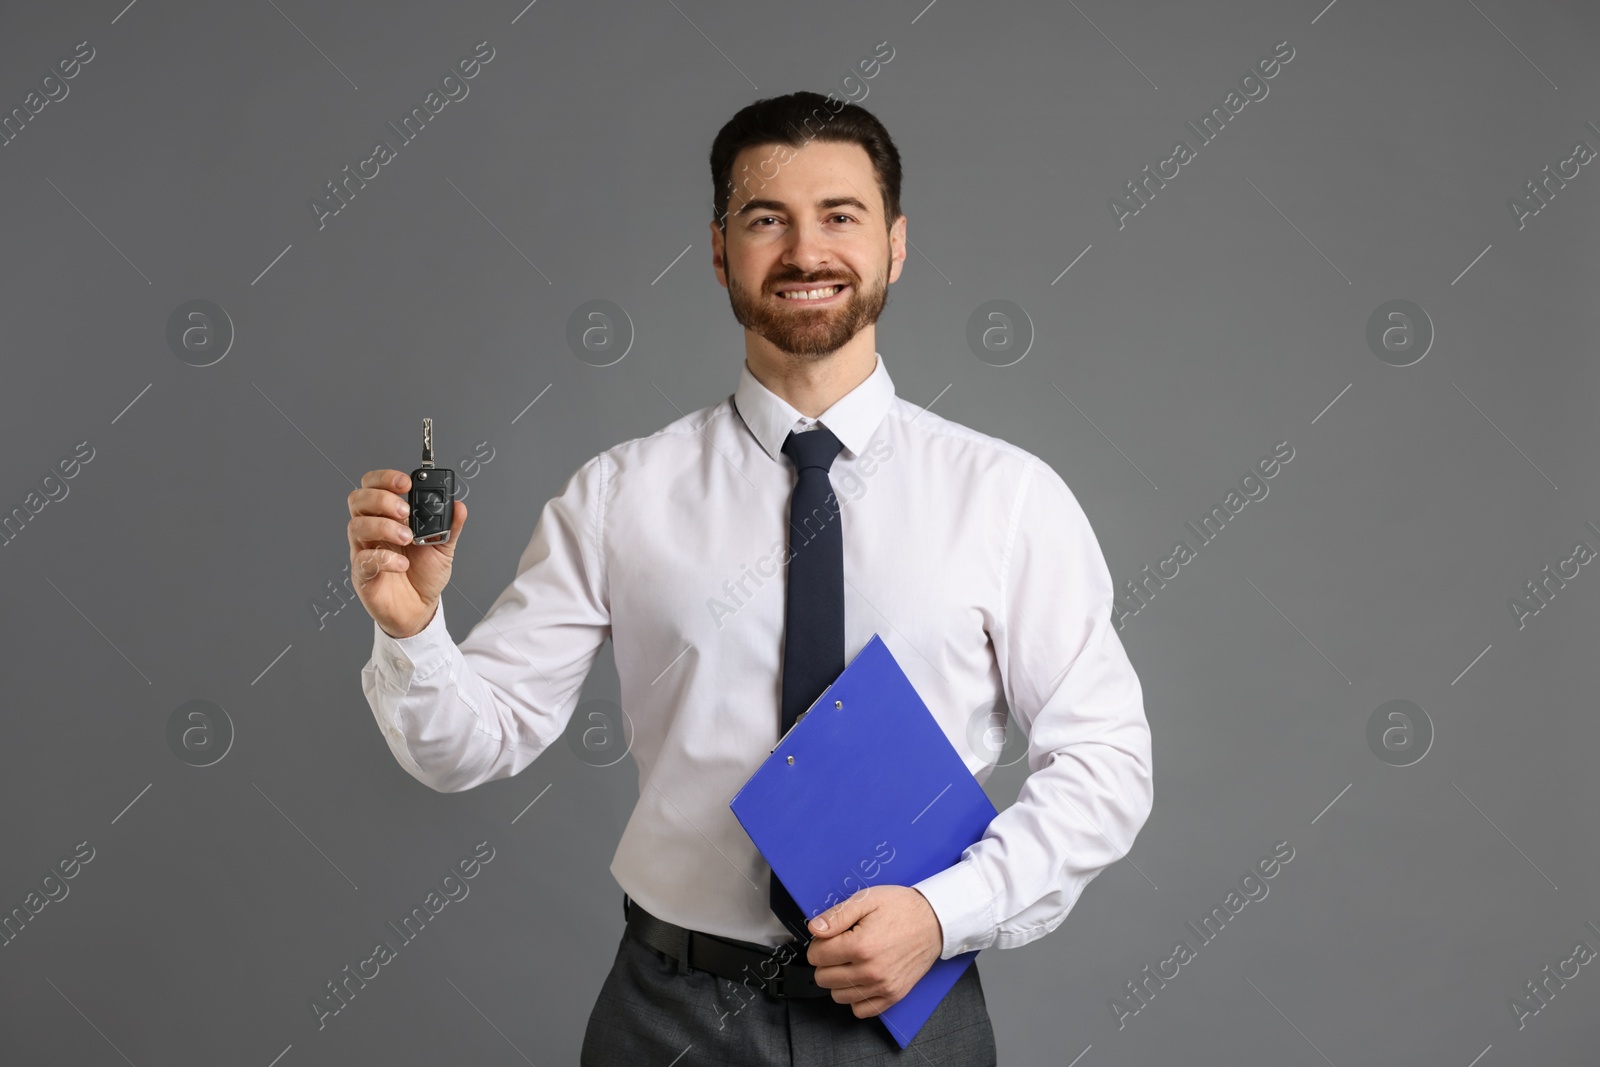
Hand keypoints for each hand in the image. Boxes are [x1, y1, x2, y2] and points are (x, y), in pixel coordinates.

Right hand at [346, 469, 467, 637]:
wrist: (420, 609)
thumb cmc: (424, 575)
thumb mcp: (443, 548)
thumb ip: (449, 527)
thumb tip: (459, 507)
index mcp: (388, 517)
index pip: (373, 486)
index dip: (384, 478)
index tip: (406, 483)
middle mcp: (372, 530)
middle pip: (358, 500)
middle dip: (381, 499)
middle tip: (405, 511)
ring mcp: (364, 551)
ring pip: (357, 526)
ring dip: (383, 526)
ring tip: (408, 538)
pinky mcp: (363, 575)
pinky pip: (363, 560)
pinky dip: (384, 558)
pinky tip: (402, 563)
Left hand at [804, 885, 943, 1018]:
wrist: (934, 921)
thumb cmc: (902, 908)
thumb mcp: (866, 900)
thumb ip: (836, 915)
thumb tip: (814, 929)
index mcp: (861, 946)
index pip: (816, 956)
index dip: (819, 943)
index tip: (830, 937)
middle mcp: (871, 970)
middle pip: (823, 978)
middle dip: (826, 961)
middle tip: (841, 947)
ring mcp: (882, 986)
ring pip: (838, 995)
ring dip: (839, 980)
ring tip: (852, 961)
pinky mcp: (893, 995)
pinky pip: (860, 1010)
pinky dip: (856, 997)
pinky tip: (860, 979)